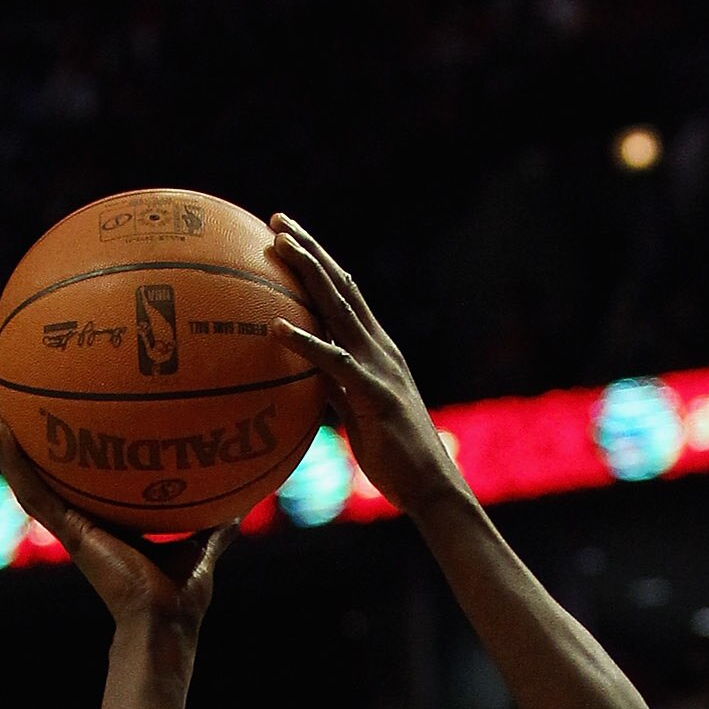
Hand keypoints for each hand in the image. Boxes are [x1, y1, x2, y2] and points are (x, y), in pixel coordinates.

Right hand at [0, 418, 234, 629]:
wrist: (164, 621)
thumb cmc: (182, 598)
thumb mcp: (203, 547)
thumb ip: (218, 524)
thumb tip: (245, 502)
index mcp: (114, 529)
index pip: (93, 490)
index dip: (81, 464)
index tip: (72, 432)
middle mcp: (88, 527)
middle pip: (57, 483)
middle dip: (40, 452)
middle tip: (22, 418)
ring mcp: (73, 529)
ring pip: (34, 486)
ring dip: (12, 453)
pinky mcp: (68, 531)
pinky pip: (34, 492)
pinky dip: (13, 462)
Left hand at [270, 217, 466, 518]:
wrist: (431, 488)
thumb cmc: (395, 460)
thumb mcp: (358, 418)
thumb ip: (337, 393)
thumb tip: (308, 382)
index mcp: (376, 351)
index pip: (345, 295)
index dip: (319, 264)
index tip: (291, 238)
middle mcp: (379, 348)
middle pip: (340, 287)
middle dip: (310, 250)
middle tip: (278, 220)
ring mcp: (378, 367)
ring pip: (338, 309)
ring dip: (308, 274)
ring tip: (278, 247)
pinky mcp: (374, 393)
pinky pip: (333, 363)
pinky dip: (305, 343)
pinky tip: (277, 328)